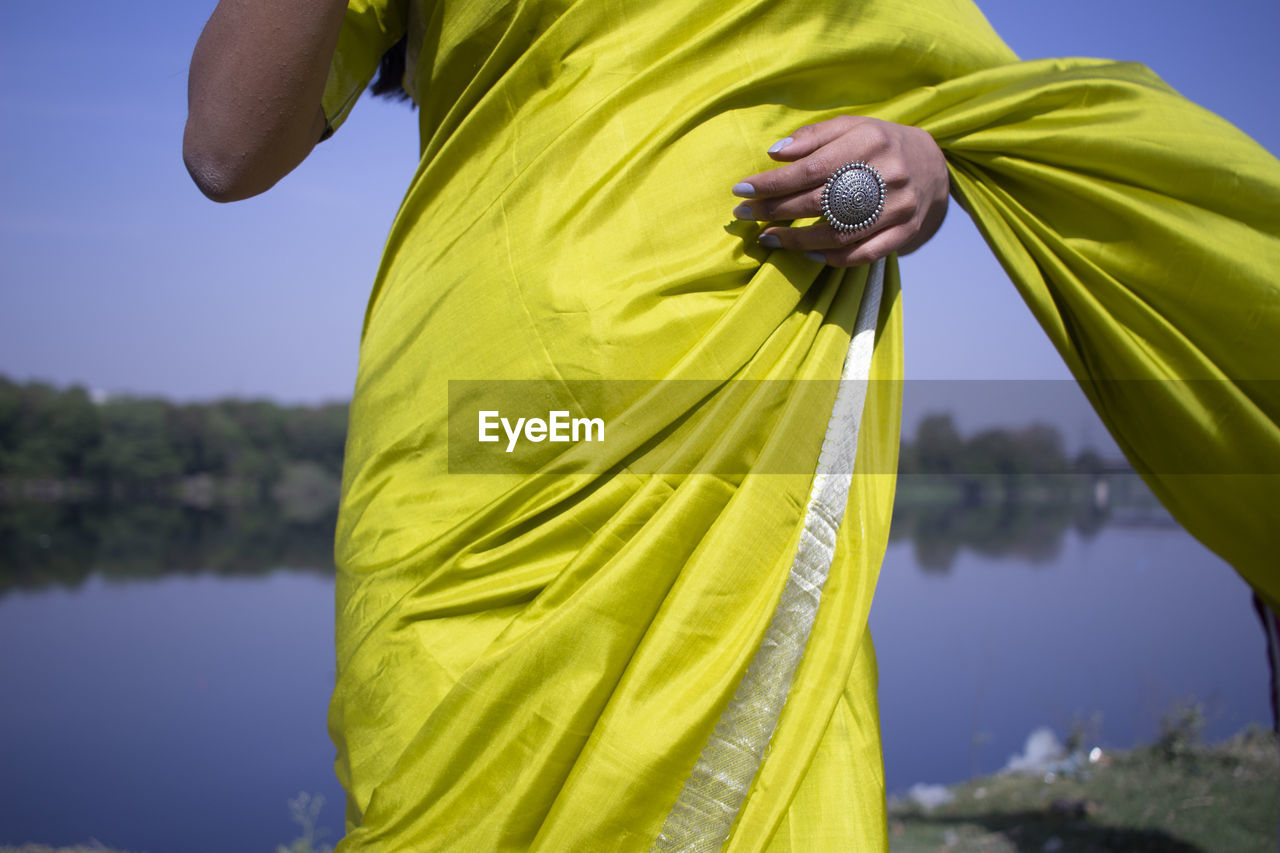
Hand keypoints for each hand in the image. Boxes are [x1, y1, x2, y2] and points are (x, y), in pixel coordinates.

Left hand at [731, 116, 949, 266]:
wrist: (932, 165)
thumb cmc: (879, 145)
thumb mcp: (851, 127)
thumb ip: (813, 137)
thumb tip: (774, 153)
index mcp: (869, 142)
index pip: (810, 168)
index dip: (772, 183)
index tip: (742, 190)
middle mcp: (887, 175)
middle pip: (819, 201)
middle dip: (774, 210)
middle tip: (743, 215)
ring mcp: (898, 207)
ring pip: (838, 233)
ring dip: (795, 240)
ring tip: (766, 238)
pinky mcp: (905, 232)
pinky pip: (863, 254)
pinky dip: (831, 258)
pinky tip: (806, 254)